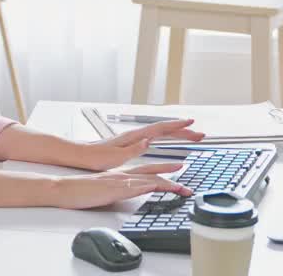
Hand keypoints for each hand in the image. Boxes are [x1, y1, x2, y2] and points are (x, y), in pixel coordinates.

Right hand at [52, 163, 192, 209]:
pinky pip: (134, 186)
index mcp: (122, 174)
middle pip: (153, 172)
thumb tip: (128, 191)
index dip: (164, 168)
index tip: (179, 168)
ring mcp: (120, 181)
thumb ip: (118, 188)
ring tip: (181, 189)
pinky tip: (157, 186)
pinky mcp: (114, 188)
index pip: (148, 169)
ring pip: (148, 179)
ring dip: (167, 183)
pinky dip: (147, 185)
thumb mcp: (105, 188)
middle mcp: (124, 175)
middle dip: (172, 175)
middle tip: (188, 183)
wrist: (66, 188)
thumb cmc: (82, 190)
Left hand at [78, 118, 205, 170]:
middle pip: (164, 130)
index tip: (191, 124)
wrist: (82, 155)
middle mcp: (136, 135)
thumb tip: (148, 140)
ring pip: (160, 133)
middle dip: (183, 131)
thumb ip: (133, 149)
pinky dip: (166, 137)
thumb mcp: (115, 157)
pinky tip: (168, 140)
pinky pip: (155, 137)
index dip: (177, 126)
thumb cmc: (96, 158)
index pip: (160, 129)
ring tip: (190, 136)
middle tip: (200, 134)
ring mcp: (134, 138)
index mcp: (134, 137)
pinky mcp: (131, 143)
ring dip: (176, 133)